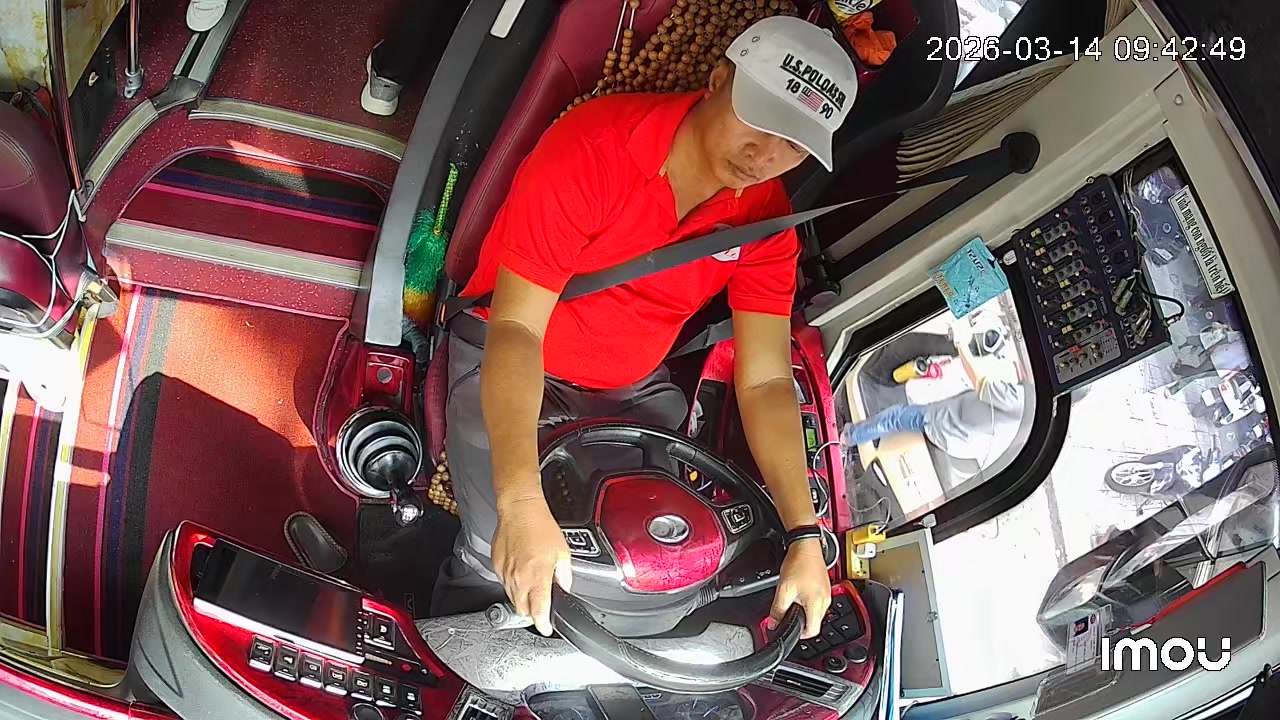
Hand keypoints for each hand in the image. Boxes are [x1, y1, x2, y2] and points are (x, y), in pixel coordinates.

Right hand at [492, 495, 571, 635]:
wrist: (519, 510)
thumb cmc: (540, 527)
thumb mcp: (562, 552)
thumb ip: (564, 575)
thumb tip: (564, 586)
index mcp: (537, 578)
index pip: (538, 612)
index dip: (543, 625)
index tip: (546, 628)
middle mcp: (518, 580)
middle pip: (523, 609)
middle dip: (532, 613)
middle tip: (541, 608)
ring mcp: (505, 574)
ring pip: (512, 598)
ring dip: (522, 599)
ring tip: (532, 587)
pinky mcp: (496, 566)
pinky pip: (504, 583)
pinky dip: (513, 584)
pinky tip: (521, 572)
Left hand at [767, 539, 830, 638]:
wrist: (806, 546)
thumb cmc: (798, 564)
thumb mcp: (783, 589)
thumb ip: (778, 609)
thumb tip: (773, 624)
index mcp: (816, 604)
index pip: (812, 631)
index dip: (799, 634)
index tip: (791, 630)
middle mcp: (825, 601)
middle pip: (814, 623)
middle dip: (801, 622)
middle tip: (789, 614)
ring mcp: (827, 594)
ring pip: (816, 613)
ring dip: (805, 611)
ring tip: (794, 601)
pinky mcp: (825, 588)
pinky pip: (818, 602)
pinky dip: (809, 602)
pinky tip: (800, 593)